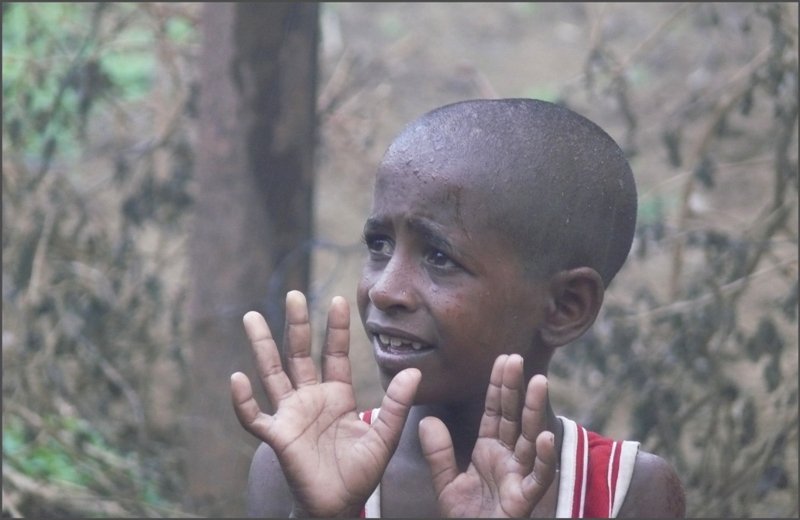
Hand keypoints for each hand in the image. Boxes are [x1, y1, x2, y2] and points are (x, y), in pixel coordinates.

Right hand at [231, 291, 420, 516]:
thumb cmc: (360, 473)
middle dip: (296, 325)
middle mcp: (311, 398)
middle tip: (294, 294)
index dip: (336, 329)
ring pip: (272, 373)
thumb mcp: (385, 437)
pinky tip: (237, 379)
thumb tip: (415, 371)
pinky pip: (254, 416)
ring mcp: (291, 415)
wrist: (339, 505)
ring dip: (262, 346)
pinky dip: (243, 400)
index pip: (334, 354)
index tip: (337, 300)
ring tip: (252, 316)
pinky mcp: (277, 436)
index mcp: (337, 395)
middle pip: (299, 354)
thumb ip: (396, 405)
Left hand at [419, 354, 556, 516]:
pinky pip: (538, 477)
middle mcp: (509, 457)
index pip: (496, 412)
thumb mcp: (446, 482)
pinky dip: (543, 458)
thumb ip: (438, 453)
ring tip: (538, 382)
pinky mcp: (525, 498)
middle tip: (517, 358)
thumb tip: (427, 420)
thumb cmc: (466, 515)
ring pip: (530, 439)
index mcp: (490, 450)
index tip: (503, 360)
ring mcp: (520, 476)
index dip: (499, 386)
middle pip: (514, 417)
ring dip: (534, 411)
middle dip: (516, 388)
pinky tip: (544, 437)